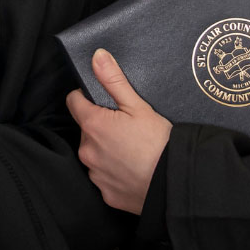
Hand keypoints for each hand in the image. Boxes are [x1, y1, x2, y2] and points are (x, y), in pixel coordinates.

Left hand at [66, 48, 171, 213]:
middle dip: (100, 125)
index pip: (73, 101)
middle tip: (126, 127)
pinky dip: (114, 172)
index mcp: (92, 125)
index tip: (103, 100)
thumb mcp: (138, 105)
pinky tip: (133, 169)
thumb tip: (96, 56)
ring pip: (94, 154)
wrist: (175, 183)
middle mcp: (87, 151)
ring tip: (132, 149)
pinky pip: (104, 177)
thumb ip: (113, 80)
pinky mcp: (106, 194)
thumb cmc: (158, 143)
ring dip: (106, 150)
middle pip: (86, 129)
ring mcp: (96, 174)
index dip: (86, 97)